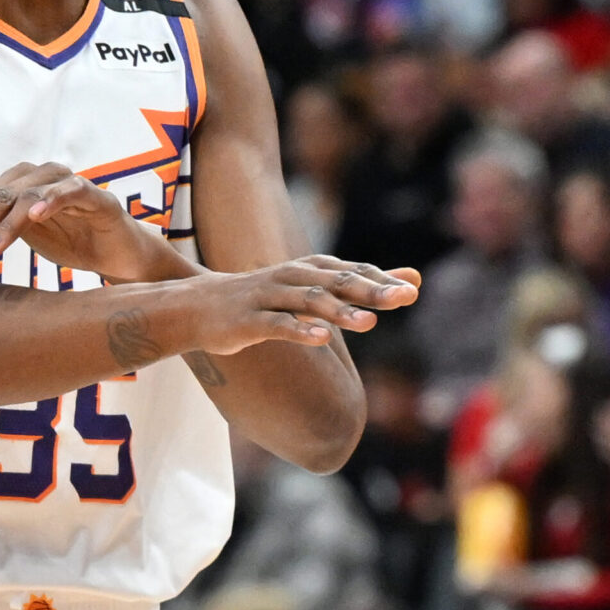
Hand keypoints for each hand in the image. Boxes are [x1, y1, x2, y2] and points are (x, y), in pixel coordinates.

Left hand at [0, 153, 180, 282]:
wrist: (120, 257)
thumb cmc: (68, 236)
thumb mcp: (19, 222)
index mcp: (24, 181)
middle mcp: (45, 175)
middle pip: (3, 196)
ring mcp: (72, 185)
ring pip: (32, 196)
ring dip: (7, 223)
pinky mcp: (99, 199)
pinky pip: (73, 193)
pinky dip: (53, 201)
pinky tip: (35, 216)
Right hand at [190, 256, 420, 353]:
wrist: (195, 306)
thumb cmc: (261, 299)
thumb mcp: (310, 287)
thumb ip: (358, 285)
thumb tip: (414, 280)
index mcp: (306, 270)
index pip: (351, 271)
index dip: (381, 280)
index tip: (413, 290)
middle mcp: (290, 278)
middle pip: (335, 281)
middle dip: (371, 290)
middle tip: (404, 298)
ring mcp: (268, 297)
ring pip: (308, 301)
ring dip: (339, 311)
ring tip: (370, 323)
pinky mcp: (249, 320)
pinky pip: (277, 323)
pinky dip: (299, 330)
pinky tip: (321, 339)